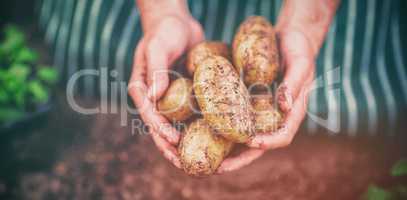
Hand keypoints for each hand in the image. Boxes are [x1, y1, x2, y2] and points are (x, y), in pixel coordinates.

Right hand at [128, 3, 203, 167]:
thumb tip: (154, 98)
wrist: (176, 22)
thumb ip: (155, 71)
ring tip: (200, 160)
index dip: (161, 131)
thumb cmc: (164, 31)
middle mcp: (156, 97)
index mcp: (143, 89)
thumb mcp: (158, 47)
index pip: (150, 115)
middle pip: (161, 128)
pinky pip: (191, 113)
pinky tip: (213, 138)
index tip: (175, 142)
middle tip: (186, 164)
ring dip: (186, 142)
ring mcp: (171, 97)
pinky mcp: (185, 94)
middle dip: (171, 147)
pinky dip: (198, 126)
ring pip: (177, 125)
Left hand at [217, 27, 314, 172]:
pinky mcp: (249, 101)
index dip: (267, 143)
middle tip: (219, 167)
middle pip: (258, 144)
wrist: (289, 38)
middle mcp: (275, 116)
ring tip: (206, 156)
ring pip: (244, 135)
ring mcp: (261, 110)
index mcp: (292, 112)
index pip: (282, 136)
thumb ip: (295, 84)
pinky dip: (222, 126)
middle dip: (240, 158)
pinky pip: (235, 118)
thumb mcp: (301, 63)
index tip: (251, 143)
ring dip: (228, 149)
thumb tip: (285, 106)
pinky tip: (203, 127)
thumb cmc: (299, 49)